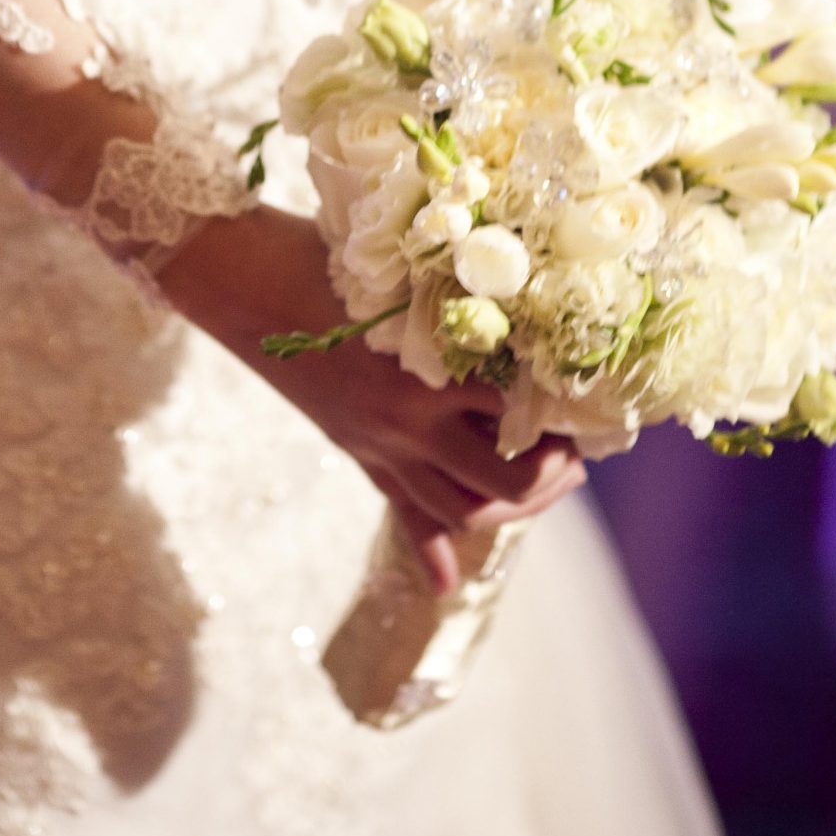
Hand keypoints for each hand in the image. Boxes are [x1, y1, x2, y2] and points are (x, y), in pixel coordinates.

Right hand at [157, 204, 585, 595]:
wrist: (242, 280)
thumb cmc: (325, 253)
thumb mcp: (403, 275)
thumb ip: (457, 306)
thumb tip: (521, 316)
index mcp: (427, 369)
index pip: (521, 410)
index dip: (564, 411)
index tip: (593, 400)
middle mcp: (408, 421)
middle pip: (504, 481)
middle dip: (551, 475)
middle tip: (575, 454)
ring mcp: (380, 444)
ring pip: (459, 510)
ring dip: (510, 510)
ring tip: (541, 485)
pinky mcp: (355, 452)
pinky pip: (401, 512)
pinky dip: (429, 551)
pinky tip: (446, 582)